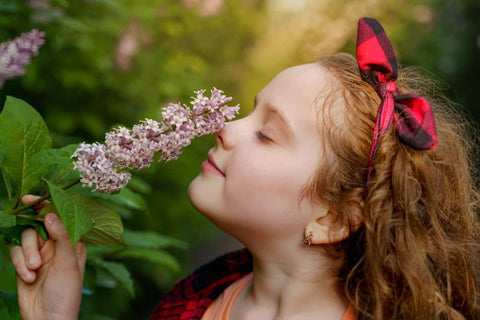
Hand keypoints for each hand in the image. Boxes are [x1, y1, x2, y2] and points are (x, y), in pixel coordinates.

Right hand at [9, 195, 85, 319]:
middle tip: (29, 239)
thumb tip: (50, 213)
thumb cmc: (66, 292)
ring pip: (25, 239)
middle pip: (38, 226)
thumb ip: (61, 236)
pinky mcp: (24, 265)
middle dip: (33, 236)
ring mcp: (40, 255)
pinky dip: (19, 265)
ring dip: (27, 254)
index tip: (30, 199)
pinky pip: (15, 254)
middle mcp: (56, 246)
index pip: (60, 218)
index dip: (46, 206)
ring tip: (35, 270)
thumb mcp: (68, 261)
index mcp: (72, 242)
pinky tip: (29, 278)